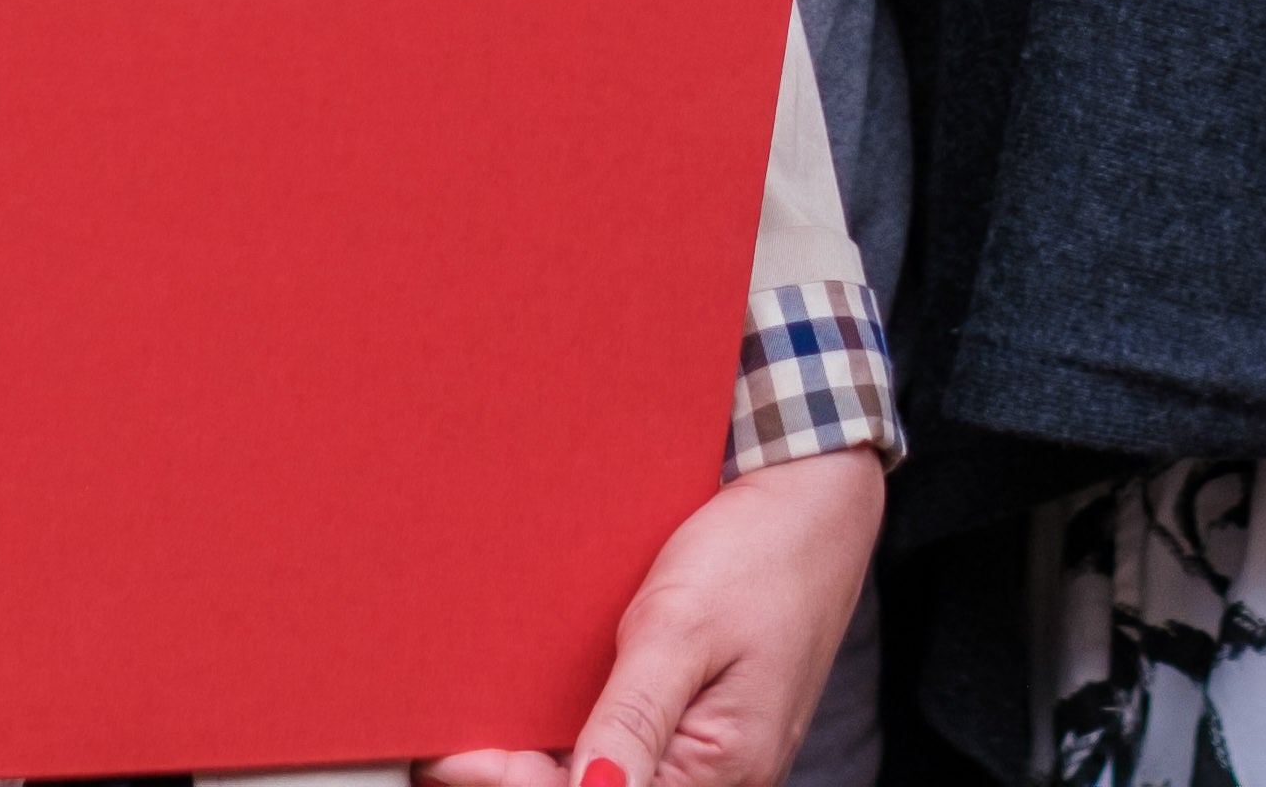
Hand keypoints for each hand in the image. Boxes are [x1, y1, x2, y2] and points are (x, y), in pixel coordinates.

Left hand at [424, 441, 885, 786]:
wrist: (819, 506)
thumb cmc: (760, 553)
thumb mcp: (682, 626)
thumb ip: (631, 719)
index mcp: (719, 773)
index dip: (511, 786)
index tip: (448, 756)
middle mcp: (714, 783)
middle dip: (518, 779)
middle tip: (446, 749)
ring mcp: (707, 764)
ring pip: (604, 783)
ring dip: (540, 769)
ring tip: (476, 738)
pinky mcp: (698, 737)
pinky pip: (627, 762)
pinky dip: (571, 751)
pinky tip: (531, 726)